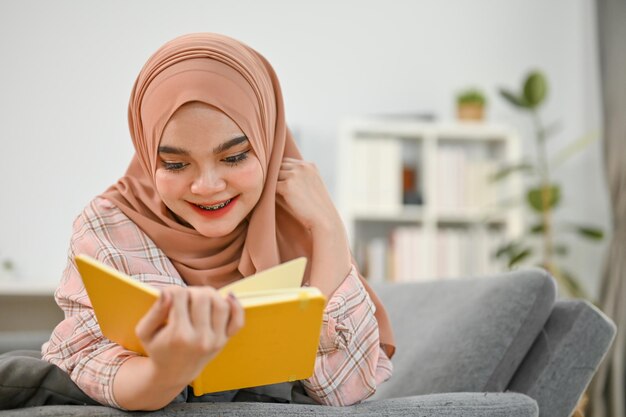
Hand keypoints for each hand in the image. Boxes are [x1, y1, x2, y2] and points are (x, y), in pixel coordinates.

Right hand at [135, 286, 243, 385]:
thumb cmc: (158, 348)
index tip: (169, 296)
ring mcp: (215, 340)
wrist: (173, 373)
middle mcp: (200, 339)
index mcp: (178, 335)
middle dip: (192, 291)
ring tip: (199, 298)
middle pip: (202, 296)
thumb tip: (167, 292)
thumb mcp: (145, 332)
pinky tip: (227, 297)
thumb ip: (154, 311)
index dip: (173, 290)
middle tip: (185, 298)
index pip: (180, 295)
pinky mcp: (224, 341)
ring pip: (220, 304)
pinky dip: (236, 306)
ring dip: (210, 294)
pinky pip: (238, 320)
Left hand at [276, 157, 351, 296]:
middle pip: (278, 166)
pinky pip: (270, 185)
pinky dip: (268, 192)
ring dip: (271, 185)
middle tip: (271, 190)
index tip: (278, 183)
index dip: (281, 173)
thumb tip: (278, 178)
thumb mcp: (312, 187)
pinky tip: (269, 200)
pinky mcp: (288, 185)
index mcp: (310, 165)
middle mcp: (303, 166)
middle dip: (275, 177)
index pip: (287, 162)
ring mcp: (295, 175)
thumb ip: (300, 179)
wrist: (325, 221)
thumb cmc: (317, 209)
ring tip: (270, 196)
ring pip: (273, 175)